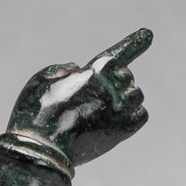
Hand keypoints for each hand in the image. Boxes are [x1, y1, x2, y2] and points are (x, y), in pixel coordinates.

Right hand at [8, 27, 151, 166]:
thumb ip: (63, 69)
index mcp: (95, 71)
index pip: (120, 52)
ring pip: (136, 96)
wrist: (41, 152)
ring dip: (124, 101)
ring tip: (103, 114)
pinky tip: (115, 123)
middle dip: (114, 83)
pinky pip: (141, 115)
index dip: (135, 42)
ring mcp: (120, 109)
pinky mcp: (125, 130)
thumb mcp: (42, 79)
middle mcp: (112, 87)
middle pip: (126, 76)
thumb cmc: (36, 115)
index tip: (148, 34)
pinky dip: (131, 117)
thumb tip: (77, 69)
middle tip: (95, 100)